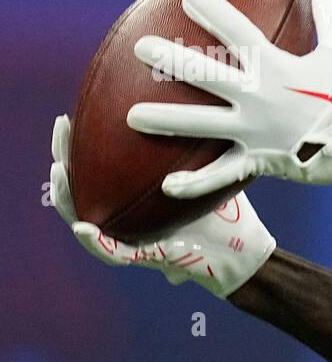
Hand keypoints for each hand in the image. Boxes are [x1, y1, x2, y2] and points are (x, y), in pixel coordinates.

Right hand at [50, 115, 275, 297]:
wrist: (245, 252)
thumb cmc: (226, 214)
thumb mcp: (210, 174)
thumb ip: (202, 151)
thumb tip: (208, 102)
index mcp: (134, 200)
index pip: (96, 170)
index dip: (78, 145)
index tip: (71, 113)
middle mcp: (126, 219)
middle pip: (81, 188)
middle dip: (63, 156)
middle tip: (61, 124)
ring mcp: (133, 241)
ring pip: (84, 220)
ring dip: (66, 196)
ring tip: (57, 170)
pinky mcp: (147, 260)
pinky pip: (113, 253)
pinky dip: (95, 242)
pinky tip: (83, 227)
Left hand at [126, 0, 331, 198]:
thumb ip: (329, 13)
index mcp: (278, 67)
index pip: (238, 32)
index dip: (212, 12)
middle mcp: (260, 97)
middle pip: (206, 75)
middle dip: (171, 60)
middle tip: (142, 47)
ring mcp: (256, 131)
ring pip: (202, 124)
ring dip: (166, 120)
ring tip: (132, 117)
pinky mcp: (260, 160)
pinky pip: (222, 173)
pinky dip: (195, 182)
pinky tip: (166, 185)